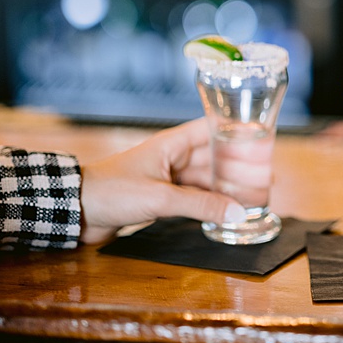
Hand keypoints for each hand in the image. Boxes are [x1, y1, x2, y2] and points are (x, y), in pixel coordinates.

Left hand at [78, 119, 248, 243]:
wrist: (75, 211)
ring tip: (254, 198)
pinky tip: (226, 214)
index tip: (264, 136)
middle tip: (268, 177)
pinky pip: (194, 199)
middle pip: (214, 158)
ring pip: (206, 181)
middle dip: (239, 167)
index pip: (212, 128)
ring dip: (226, 189)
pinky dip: (211, 206)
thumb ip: (201, 205)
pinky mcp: (161, 199)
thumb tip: (238, 213)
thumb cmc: (113, 191)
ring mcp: (167, 179)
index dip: (236, 130)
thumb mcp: (161, 197)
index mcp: (172, 144)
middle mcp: (173, 158)